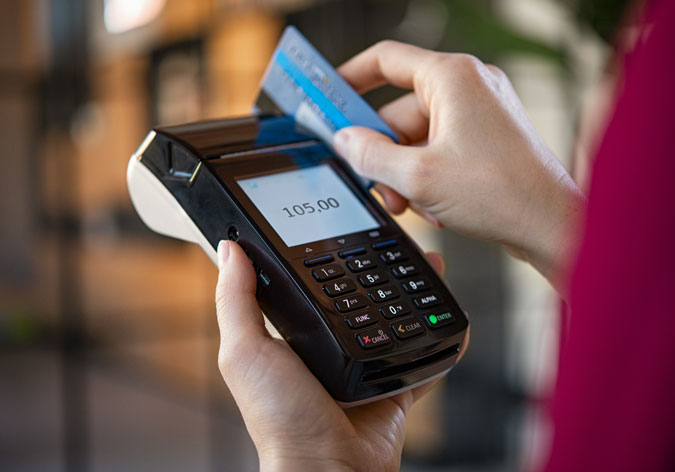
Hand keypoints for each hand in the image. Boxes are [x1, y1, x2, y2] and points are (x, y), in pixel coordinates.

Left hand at [214, 240, 457, 470]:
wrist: (330, 470)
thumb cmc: (280, 420)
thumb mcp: (246, 352)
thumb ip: (236, 301)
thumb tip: (230, 249)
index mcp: (294, 336)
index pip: (309, 283)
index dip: (323, 255)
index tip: (335, 227)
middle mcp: (329, 348)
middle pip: (357, 295)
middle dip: (376, 266)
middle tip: (392, 238)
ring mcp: (364, 366)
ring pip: (393, 318)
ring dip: (411, 290)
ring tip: (425, 262)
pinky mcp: (393, 385)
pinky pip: (421, 355)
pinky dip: (436, 337)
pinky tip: (444, 313)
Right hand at [334, 41, 584, 289]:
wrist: (551, 225)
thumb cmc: (503, 193)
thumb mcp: (418, 176)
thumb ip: (371, 154)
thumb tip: (345, 141)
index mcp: (453, 78)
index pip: (386, 59)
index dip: (349, 77)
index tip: (327, 96)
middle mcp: (469, 87)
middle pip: (400, 111)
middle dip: (384, 152)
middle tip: (373, 182)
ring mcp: (481, 113)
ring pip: (419, 137)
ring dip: (406, 172)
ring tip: (413, 203)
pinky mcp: (488, 138)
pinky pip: (441, 149)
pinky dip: (429, 176)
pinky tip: (436, 206)